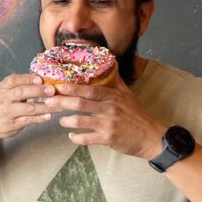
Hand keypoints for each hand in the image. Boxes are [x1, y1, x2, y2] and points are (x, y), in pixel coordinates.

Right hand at [0, 74, 55, 139]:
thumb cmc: (5, 103)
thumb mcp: (8, 91)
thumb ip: (22, 84)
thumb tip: (45, 78)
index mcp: (5, 87)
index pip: (14, 80)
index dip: (28, 79)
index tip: (40, 79)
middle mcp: (5, 98)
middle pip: (21, 92)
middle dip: (38, 91)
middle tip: (52, 90)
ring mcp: (8, 112)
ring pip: (28, 108)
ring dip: (44, 107)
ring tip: (58, 105)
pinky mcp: (13, 124)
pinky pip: (28, 121)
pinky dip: (39, 118)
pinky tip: (49, 116)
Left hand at [43, 76, 166, 158]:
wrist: (152, 137)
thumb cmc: (137, 114)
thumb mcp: (127, 94)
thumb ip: (115, 80)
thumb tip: (110, 62)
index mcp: (113, 96)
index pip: (90, 90)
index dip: (73, 87)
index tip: (59, 86)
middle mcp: (109, 108)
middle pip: (81, 104)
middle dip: (62, 102)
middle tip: (49, 101)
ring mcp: (108, 124)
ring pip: (81, 121)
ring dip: (66, 121)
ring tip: (60, 120)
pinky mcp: (108, 139)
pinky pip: (87, 138)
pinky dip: (77, 138)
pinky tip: (71, 136)